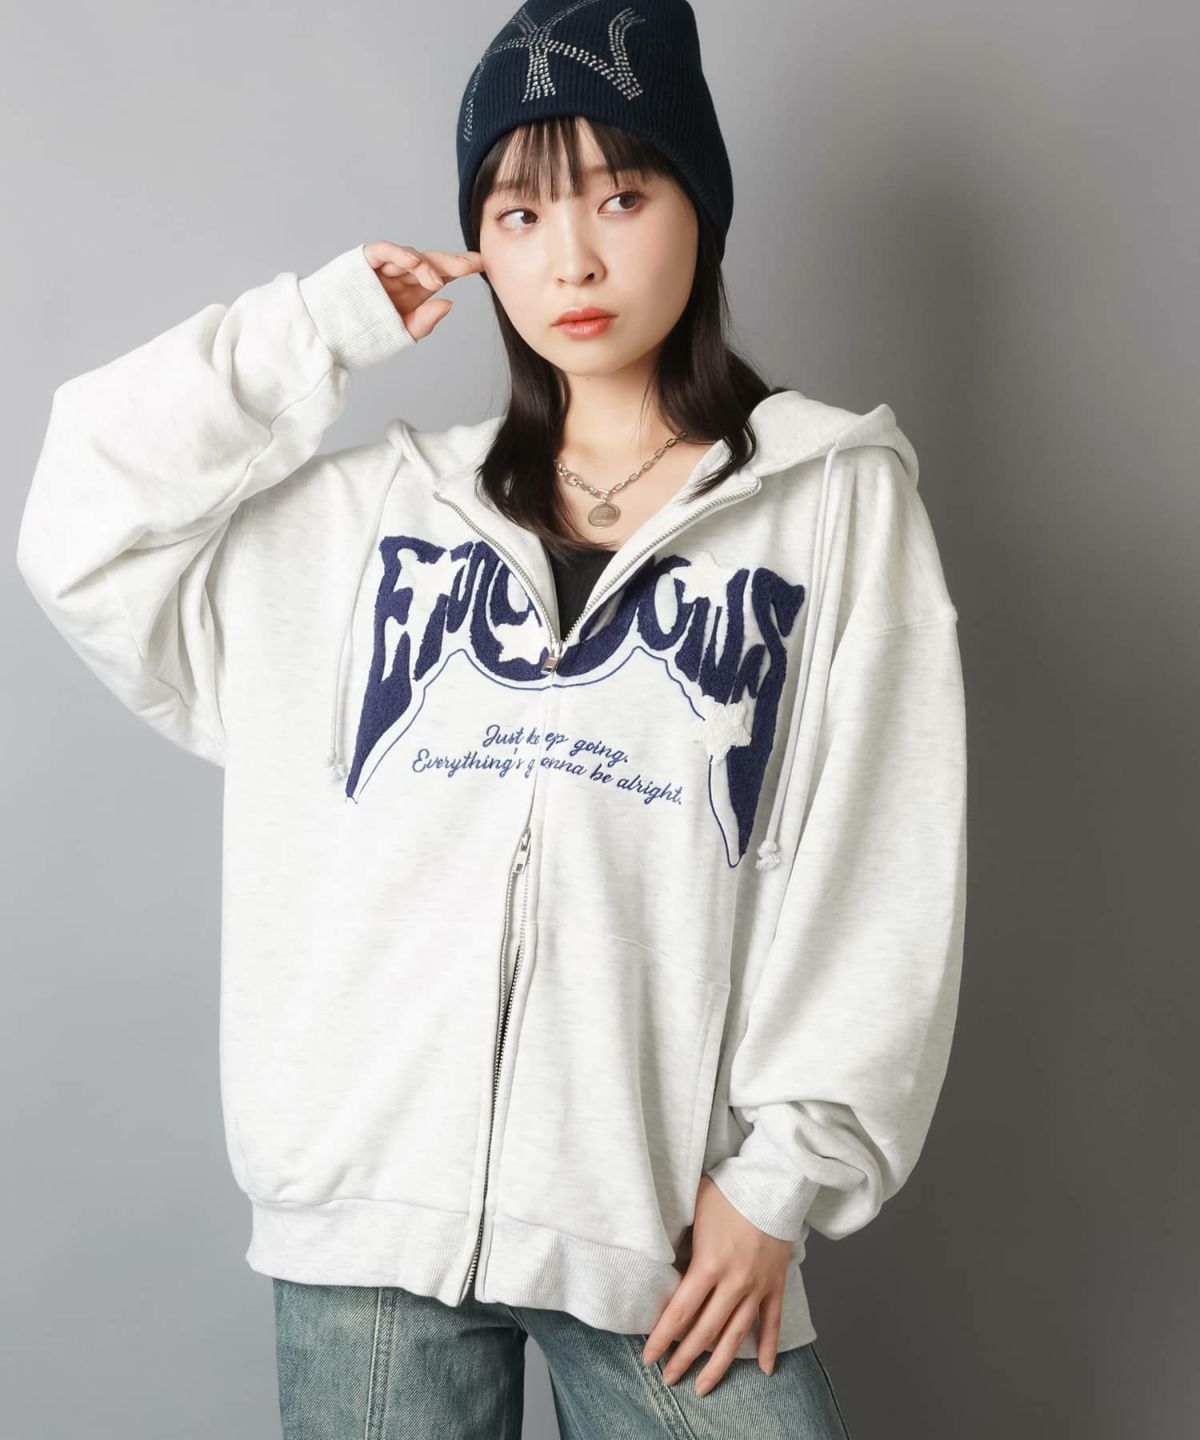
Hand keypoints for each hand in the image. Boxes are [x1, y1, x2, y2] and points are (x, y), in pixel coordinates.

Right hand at [362, 241, 486, 339]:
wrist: (328, 336)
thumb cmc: (363, 335)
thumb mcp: (400, 333)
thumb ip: (424, 322)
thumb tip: (448, 302)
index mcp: (413, 292)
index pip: (441, 274)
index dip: (460, 267)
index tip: (482, 265)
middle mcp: (402, 277)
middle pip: (431, 263)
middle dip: (452, 262)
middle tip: (472, 263)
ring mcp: (385, 268)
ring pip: (411, 257)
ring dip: (425, 266)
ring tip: (435, 281)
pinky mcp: (365, 260)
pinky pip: (385, 251)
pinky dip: (399, 254)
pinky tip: (414, 262)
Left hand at [641, 1175, 793, 1395]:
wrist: (772, 1181)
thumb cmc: (729, 1190)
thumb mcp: (693, 1208)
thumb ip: (678, 1236)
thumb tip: (658, 1253)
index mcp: (709, 1264)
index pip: (680, 1312)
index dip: (663, 1338)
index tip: (649, 1357)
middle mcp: (734, 1283)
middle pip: (705, 1332)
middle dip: (683, 1359)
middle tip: (669, 1379)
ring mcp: (757, 1286)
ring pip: (736, 1336)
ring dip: (718, 1365)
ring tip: (704, 1386)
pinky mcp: (776, 1283)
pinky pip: (772, 1322)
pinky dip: (768, 1346)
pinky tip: (764, 1369)